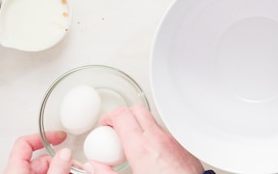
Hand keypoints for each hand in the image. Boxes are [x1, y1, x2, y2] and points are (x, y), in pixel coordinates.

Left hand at [4, 131, 71, 173]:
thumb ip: (57, 167)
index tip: (59, 136)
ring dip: (60, 167)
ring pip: (45, 168)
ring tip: (73, 170)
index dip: (43, 136)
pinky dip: (56, 173)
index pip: (24, 143)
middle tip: (73, 164)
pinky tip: (66, 173)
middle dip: (59, 159)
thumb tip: (65, 153)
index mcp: (15, 170)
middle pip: (40, 158)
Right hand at [84, 104, 204, 173]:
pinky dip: (155, 137)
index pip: (122, 115)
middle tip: (115, 130)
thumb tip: (94, 166)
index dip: (109, 117)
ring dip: (140, 126)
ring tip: (133, 144)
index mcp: (141, 147)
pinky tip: (151, 153)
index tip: (104, 126)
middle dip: (124, 115)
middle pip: (137, 110)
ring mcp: (173, 140)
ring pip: (153, 121)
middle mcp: (158, 138)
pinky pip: (165, 133)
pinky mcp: (183, 146)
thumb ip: (106, 173)